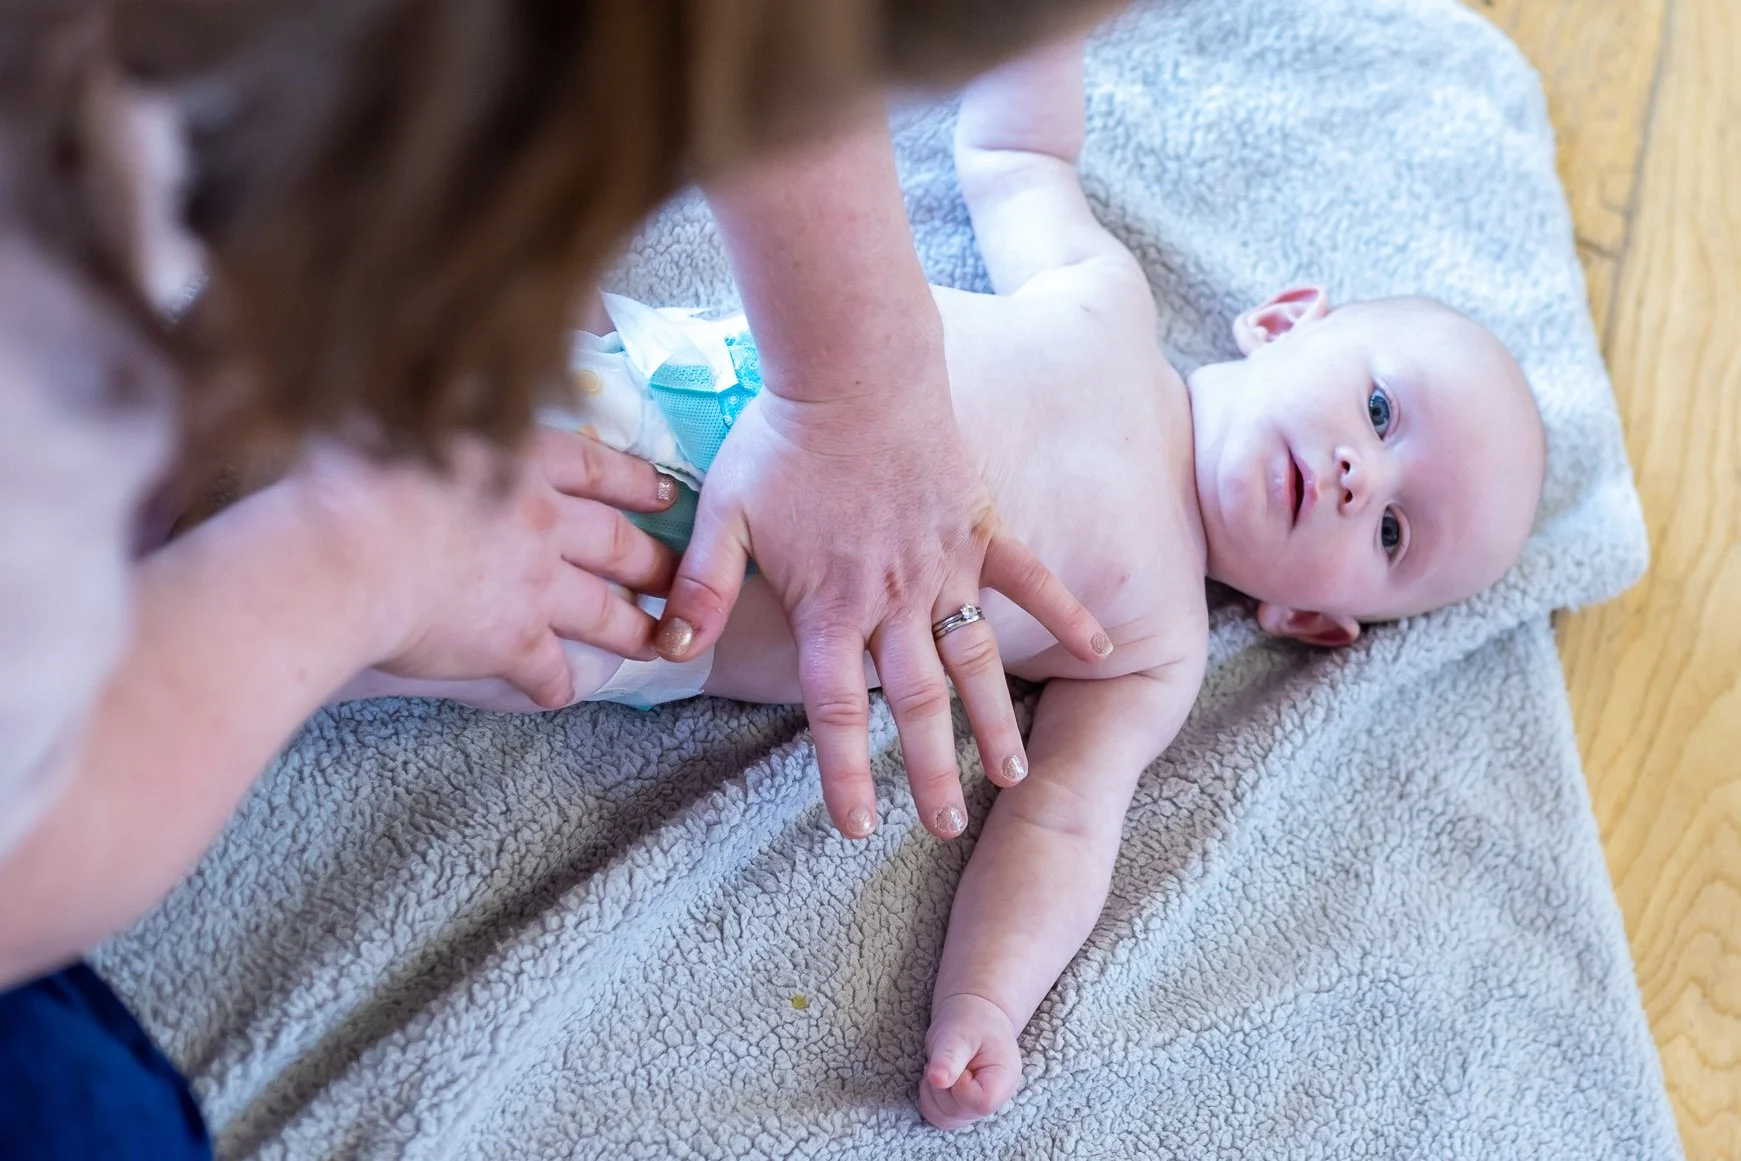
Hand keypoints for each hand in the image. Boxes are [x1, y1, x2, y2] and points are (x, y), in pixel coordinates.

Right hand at [303, 428, 677, 707]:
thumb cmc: (352, 477)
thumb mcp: (403, 417)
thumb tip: (423, 399)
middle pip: (618, 543)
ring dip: (634, 629)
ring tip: (657, 642)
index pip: (594, 467)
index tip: (665, 492)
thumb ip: (435, 418)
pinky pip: (551, 669)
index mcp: (519, 459)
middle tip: (680, 574)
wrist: (341, 553)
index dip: (634, 481)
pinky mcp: (512, 641)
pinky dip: (560, 684)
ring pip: (604, 611)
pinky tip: (562, 694)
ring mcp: (535, 584)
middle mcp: (541, 521)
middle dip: (655, 561)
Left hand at [658, 374, 1107, 839]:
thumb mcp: (724, 511)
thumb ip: (702, 586)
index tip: (856, 827)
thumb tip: (667, 649)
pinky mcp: (983, 529)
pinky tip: (1096, 648)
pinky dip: (1065, 614)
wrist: (853, 365)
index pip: (835, 709)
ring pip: (975, 660)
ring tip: (1013, 777)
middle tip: (946, 828)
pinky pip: (1031, 579)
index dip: (844, 772)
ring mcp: (946, 567)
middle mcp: (894, 599)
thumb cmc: (783, 437)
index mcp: (832, 604)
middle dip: (929, 772)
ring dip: (993, 722)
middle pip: (916, 702)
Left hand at [919, 992, 1022, 1130]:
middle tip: (946, 1059)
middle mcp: (995, 1099)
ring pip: (945, 1118)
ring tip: (942, 1066)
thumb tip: (937, 1080)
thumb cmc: (970, 1022)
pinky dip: (929, 1098)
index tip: (960, 1064)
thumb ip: (950, 1057)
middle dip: (943, 1085)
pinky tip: (937, 1077)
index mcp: (1004, 1078)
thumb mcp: (959, 1034)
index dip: (960, 1085)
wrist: (973, 1017)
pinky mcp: (962, 1110)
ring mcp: (977, 1108)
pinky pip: (938, 1117)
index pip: (981, 1102)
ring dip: (933, 1092)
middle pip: (960, 1112)